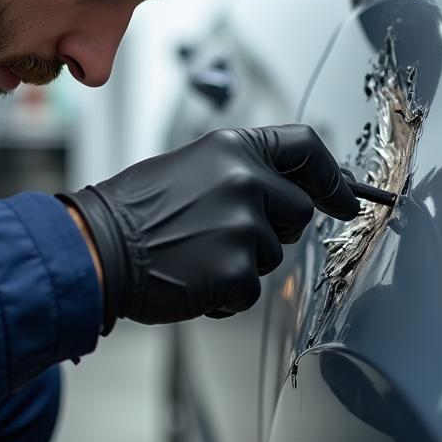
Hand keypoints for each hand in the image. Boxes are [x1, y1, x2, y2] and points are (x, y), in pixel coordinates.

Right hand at [59, 125, 358, 331]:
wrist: (96, 248)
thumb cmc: (136, 211)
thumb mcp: (191, 167)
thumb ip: (243, 172)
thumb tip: (292, 190)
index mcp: (233, 149)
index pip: (305, 147)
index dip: (331, 176)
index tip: (346, 197)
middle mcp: (245, 181)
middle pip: (298, 212)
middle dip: (273, 229)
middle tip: (221, 233)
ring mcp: (243, 227)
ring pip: (273, 255)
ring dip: (243, 263)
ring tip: (196, 253)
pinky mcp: (236, 271)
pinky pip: (251, 290)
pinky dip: (225, 294)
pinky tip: (192, 278)